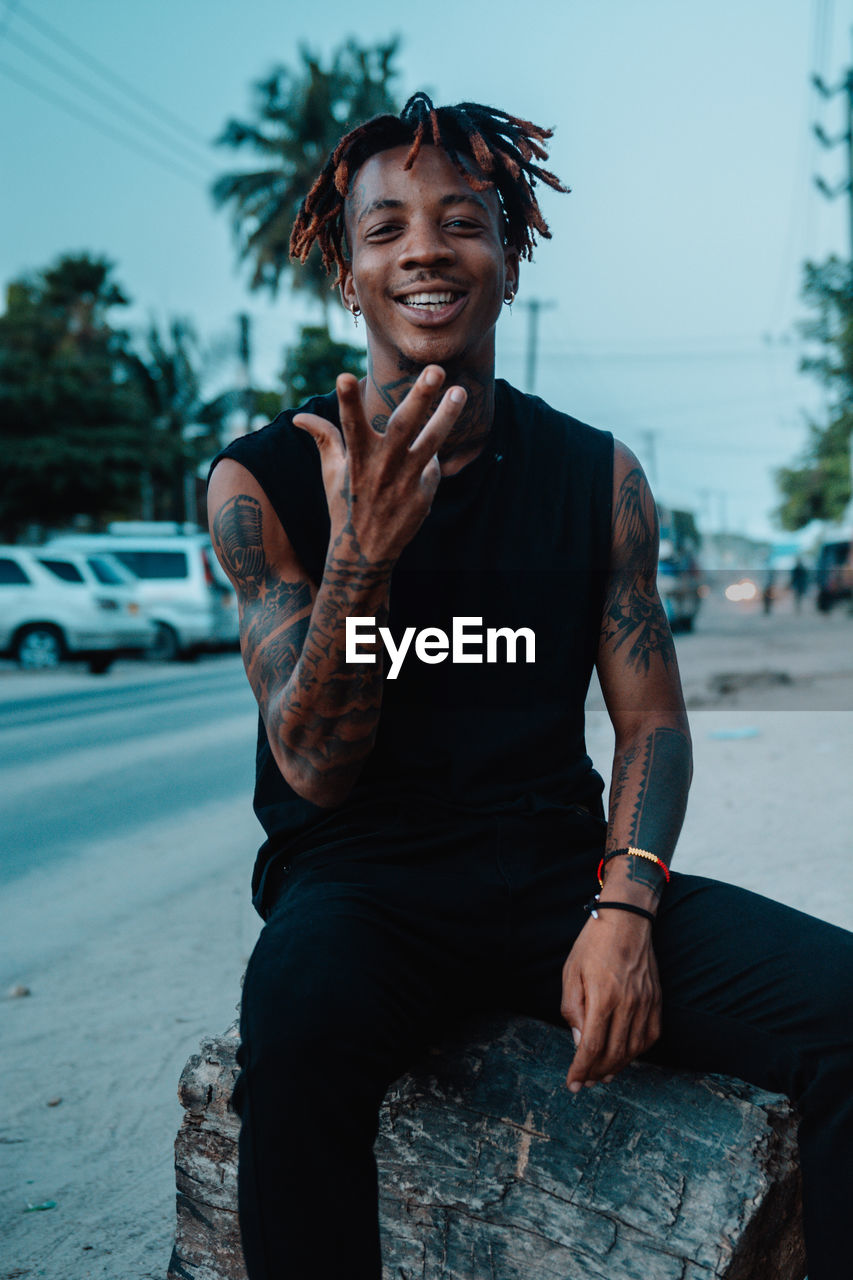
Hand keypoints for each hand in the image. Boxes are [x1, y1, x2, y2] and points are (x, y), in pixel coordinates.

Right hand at [293, 366, 466, 564]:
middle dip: (420, 397)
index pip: (349, 425)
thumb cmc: (346, 505)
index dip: (347, 402)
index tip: (344, 376)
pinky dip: (432, 459)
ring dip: (446, 417)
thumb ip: (323, 439)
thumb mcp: (331, 473)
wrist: (365, 552)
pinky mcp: (422, 496)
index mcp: (356, 459)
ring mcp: (404, 482)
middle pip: (403, 427)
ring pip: (430, 444)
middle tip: (436, 370)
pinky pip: (432, 468)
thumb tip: (298, 417)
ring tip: (461, 392)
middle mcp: (381, 468)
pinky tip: (429, 456)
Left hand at [560, 911, 660, 1092]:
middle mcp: (627, 1004)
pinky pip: (650, 1035)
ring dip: (617, 1066)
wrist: (627, 919)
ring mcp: (646, 1003)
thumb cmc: (593, 943)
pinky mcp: (656, 999)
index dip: (581, 1070)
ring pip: (634, 1048)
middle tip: (585, 1082)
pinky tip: (625, 1055)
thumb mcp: (571, 972)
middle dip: (596, 1073)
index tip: (573, 1084)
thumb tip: (579, 1042)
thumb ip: (572, 1008)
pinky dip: (638, 1051)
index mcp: (602, 998)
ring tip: (603, 1074)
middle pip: (613, 1053)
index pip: (591, 1047)